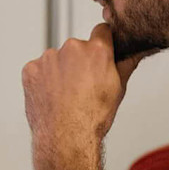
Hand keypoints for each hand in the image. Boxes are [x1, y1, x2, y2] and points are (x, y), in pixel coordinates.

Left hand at [21, 24, 147, 150]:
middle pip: (77, 47)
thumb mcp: (118, 89)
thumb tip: (137, 52)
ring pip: (57, 59)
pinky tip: (51, 97)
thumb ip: (126, 64)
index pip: (102, 31)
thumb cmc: (93, 118)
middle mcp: (72, 48)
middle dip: (79, 62)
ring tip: (65, 96)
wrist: (66, 138)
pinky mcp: (31, 69)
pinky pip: (39, 69)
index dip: (102, 43)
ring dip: (60, 71)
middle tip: (82, 86)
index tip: (99, 56)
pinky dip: (43, 80)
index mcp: (96, 50)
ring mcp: (49, 58)